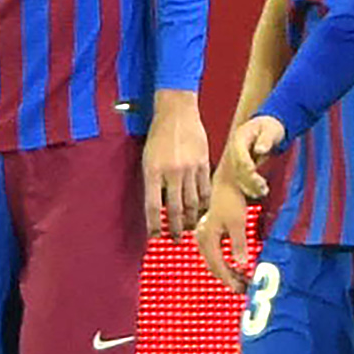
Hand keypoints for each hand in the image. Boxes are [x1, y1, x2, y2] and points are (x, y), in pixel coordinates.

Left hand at [142, 91, 211, 237]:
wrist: (177, 112)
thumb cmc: (159, 135)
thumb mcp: (148, 159)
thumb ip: (152, 181)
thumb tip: (157, 205)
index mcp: (152, 171)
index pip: (152, 206)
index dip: (153, 224)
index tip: (155, 237)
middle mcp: (171, 173)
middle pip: (174, 208)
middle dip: (174, 227)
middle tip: (175, 240)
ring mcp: (189, 169)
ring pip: (192, 202)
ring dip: (190, 219)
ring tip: (190, 230)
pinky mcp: (203, 164)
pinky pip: (205, 190)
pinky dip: (204, 204)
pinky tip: (203, 212)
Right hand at [194, 174, 251, 292]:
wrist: (226, 184)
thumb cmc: (232, 201)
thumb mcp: (238, 223)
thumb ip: (238, 244)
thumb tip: (242, 265)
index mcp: (206, 238)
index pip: (216, 265)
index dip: (228, 278)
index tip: (240, 289)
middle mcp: (201, 239)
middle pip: (214, 266)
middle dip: (228, 279)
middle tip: (243, 290)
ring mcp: (204, 238)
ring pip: (214, 262)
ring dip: (228, 273)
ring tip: (242, 282)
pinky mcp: (209, 236)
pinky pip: (216, 255)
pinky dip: (227, 263)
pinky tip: (237, 268)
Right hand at [221, 114, 285, 200]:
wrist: (268, 128)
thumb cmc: (271, 127)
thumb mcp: (271, 130)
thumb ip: (266, 139)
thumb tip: (260, 150)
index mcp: (240, 138)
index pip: (239, 152)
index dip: (245, 162)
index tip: (253, 170)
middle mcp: (236, 150)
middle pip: (238, 167)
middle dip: (249, 178)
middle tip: (262, 185)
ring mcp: (237, 159)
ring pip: (239, 176)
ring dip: (250, 186)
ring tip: (263, 192)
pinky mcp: (242, 168)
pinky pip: (243, 180)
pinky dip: (250, 188)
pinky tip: (259, 193)